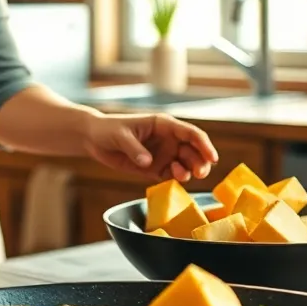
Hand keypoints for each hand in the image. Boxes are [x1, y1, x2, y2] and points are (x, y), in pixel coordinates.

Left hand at [82, 112, 218, 182]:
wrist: (94, 139)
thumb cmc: (108, 130)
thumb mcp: (120, 136)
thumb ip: (134, 149)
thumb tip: (148, 162)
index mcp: (164, 125)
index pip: (191, 134)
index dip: (204, 145)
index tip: (212, 158)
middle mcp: (168, 140)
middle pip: (193, 151)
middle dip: (200, 161)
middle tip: (200, 173)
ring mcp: (164, 154)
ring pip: (186, 164)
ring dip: (190, 171)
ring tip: (183, 176)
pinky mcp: (155, 168)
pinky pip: (172, 175)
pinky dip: (176, 179)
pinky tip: (175, 180)